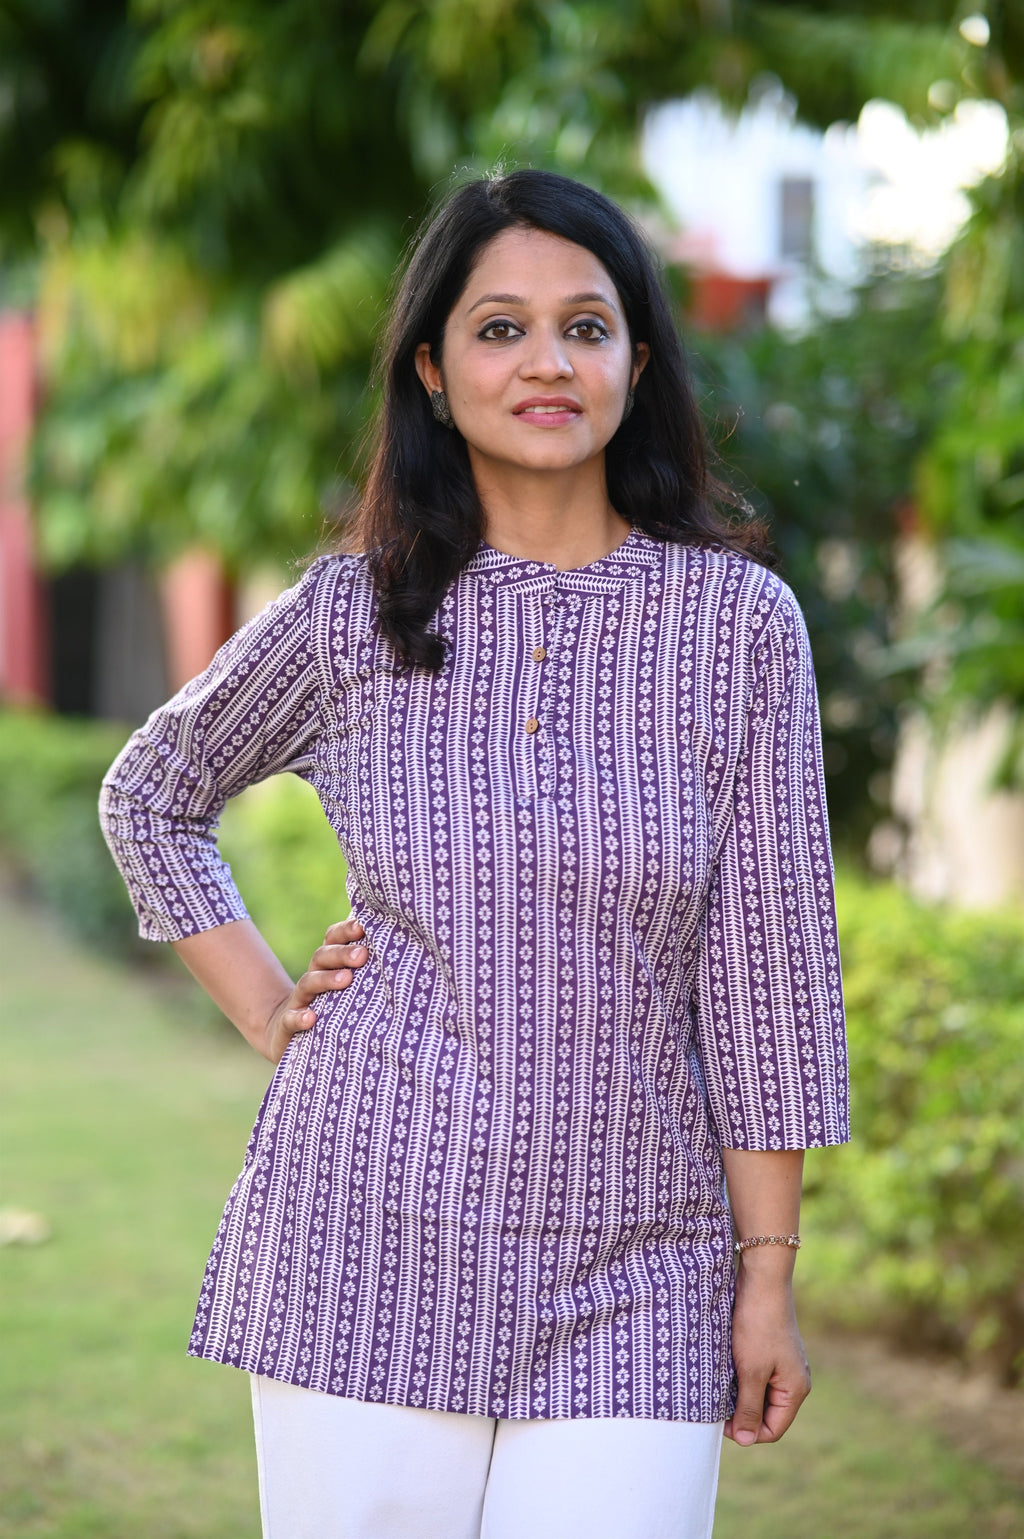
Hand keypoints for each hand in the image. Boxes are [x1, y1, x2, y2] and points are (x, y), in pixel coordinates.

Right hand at [262, 917, 368, 1062]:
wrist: (285, 1029)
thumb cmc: (329, 1002)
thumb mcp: (344, 982)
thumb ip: (362, 965)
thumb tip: (397, 944)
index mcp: (328, 963)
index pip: (333, 939)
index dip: (346, 930)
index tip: (364, 927)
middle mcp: (313, 976)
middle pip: (322, 957)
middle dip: (342, 954)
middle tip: (362, 955)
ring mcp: (299, 999)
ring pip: (308, 983)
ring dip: (327, 980)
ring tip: (346, 979)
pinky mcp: (288, 1024)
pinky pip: (291, 1018)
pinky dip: (300, 1017)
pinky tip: (311, 1018)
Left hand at [723, 1263, 811, 1446]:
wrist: (762, 1280)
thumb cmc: (758, 1325)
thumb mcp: (751, 1370)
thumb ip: (749, 1407)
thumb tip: (746, 1440)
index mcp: (796, 1389)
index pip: (772, 1430)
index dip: (747, 1431)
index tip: (721, 1421)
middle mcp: (793, 1380)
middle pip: (765, 1413)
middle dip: (742, 1412)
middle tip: (717, 1402)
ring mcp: (783, 1365)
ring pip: (758, 1394)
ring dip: (739, 1393)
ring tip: (720, 1383)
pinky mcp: (771, 1351)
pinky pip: (757, 1376)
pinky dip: (741, 1377)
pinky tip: (725, 1369)